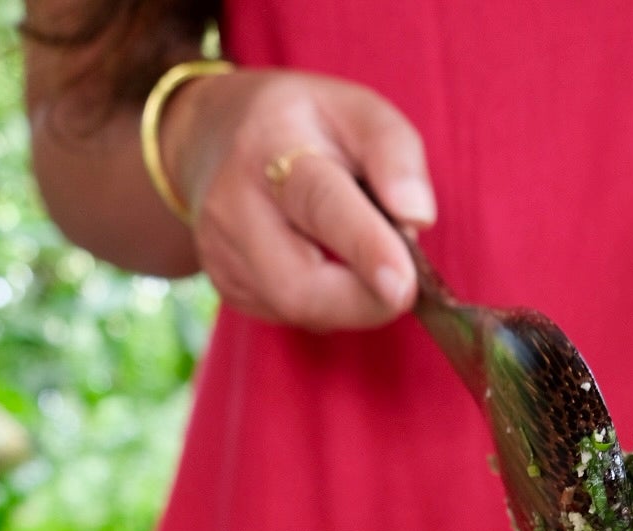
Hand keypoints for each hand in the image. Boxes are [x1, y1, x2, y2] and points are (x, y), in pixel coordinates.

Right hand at [161, 68, 434, 329]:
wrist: (214, 136)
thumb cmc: (305, 126)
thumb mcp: (357, 111)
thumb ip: (395, 154)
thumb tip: (418, 216)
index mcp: (272, 147)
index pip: (320, 204)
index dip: (365, 247)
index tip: (404, 284)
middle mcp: (234, 204)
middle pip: (301, 286)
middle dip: (366, 300)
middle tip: (404, 281)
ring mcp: (222, 253)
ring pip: (300, 311)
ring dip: (350, 300)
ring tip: (359, 257)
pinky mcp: (226, 287)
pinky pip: (292, 318)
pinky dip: (326, 304)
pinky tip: (324, 266)